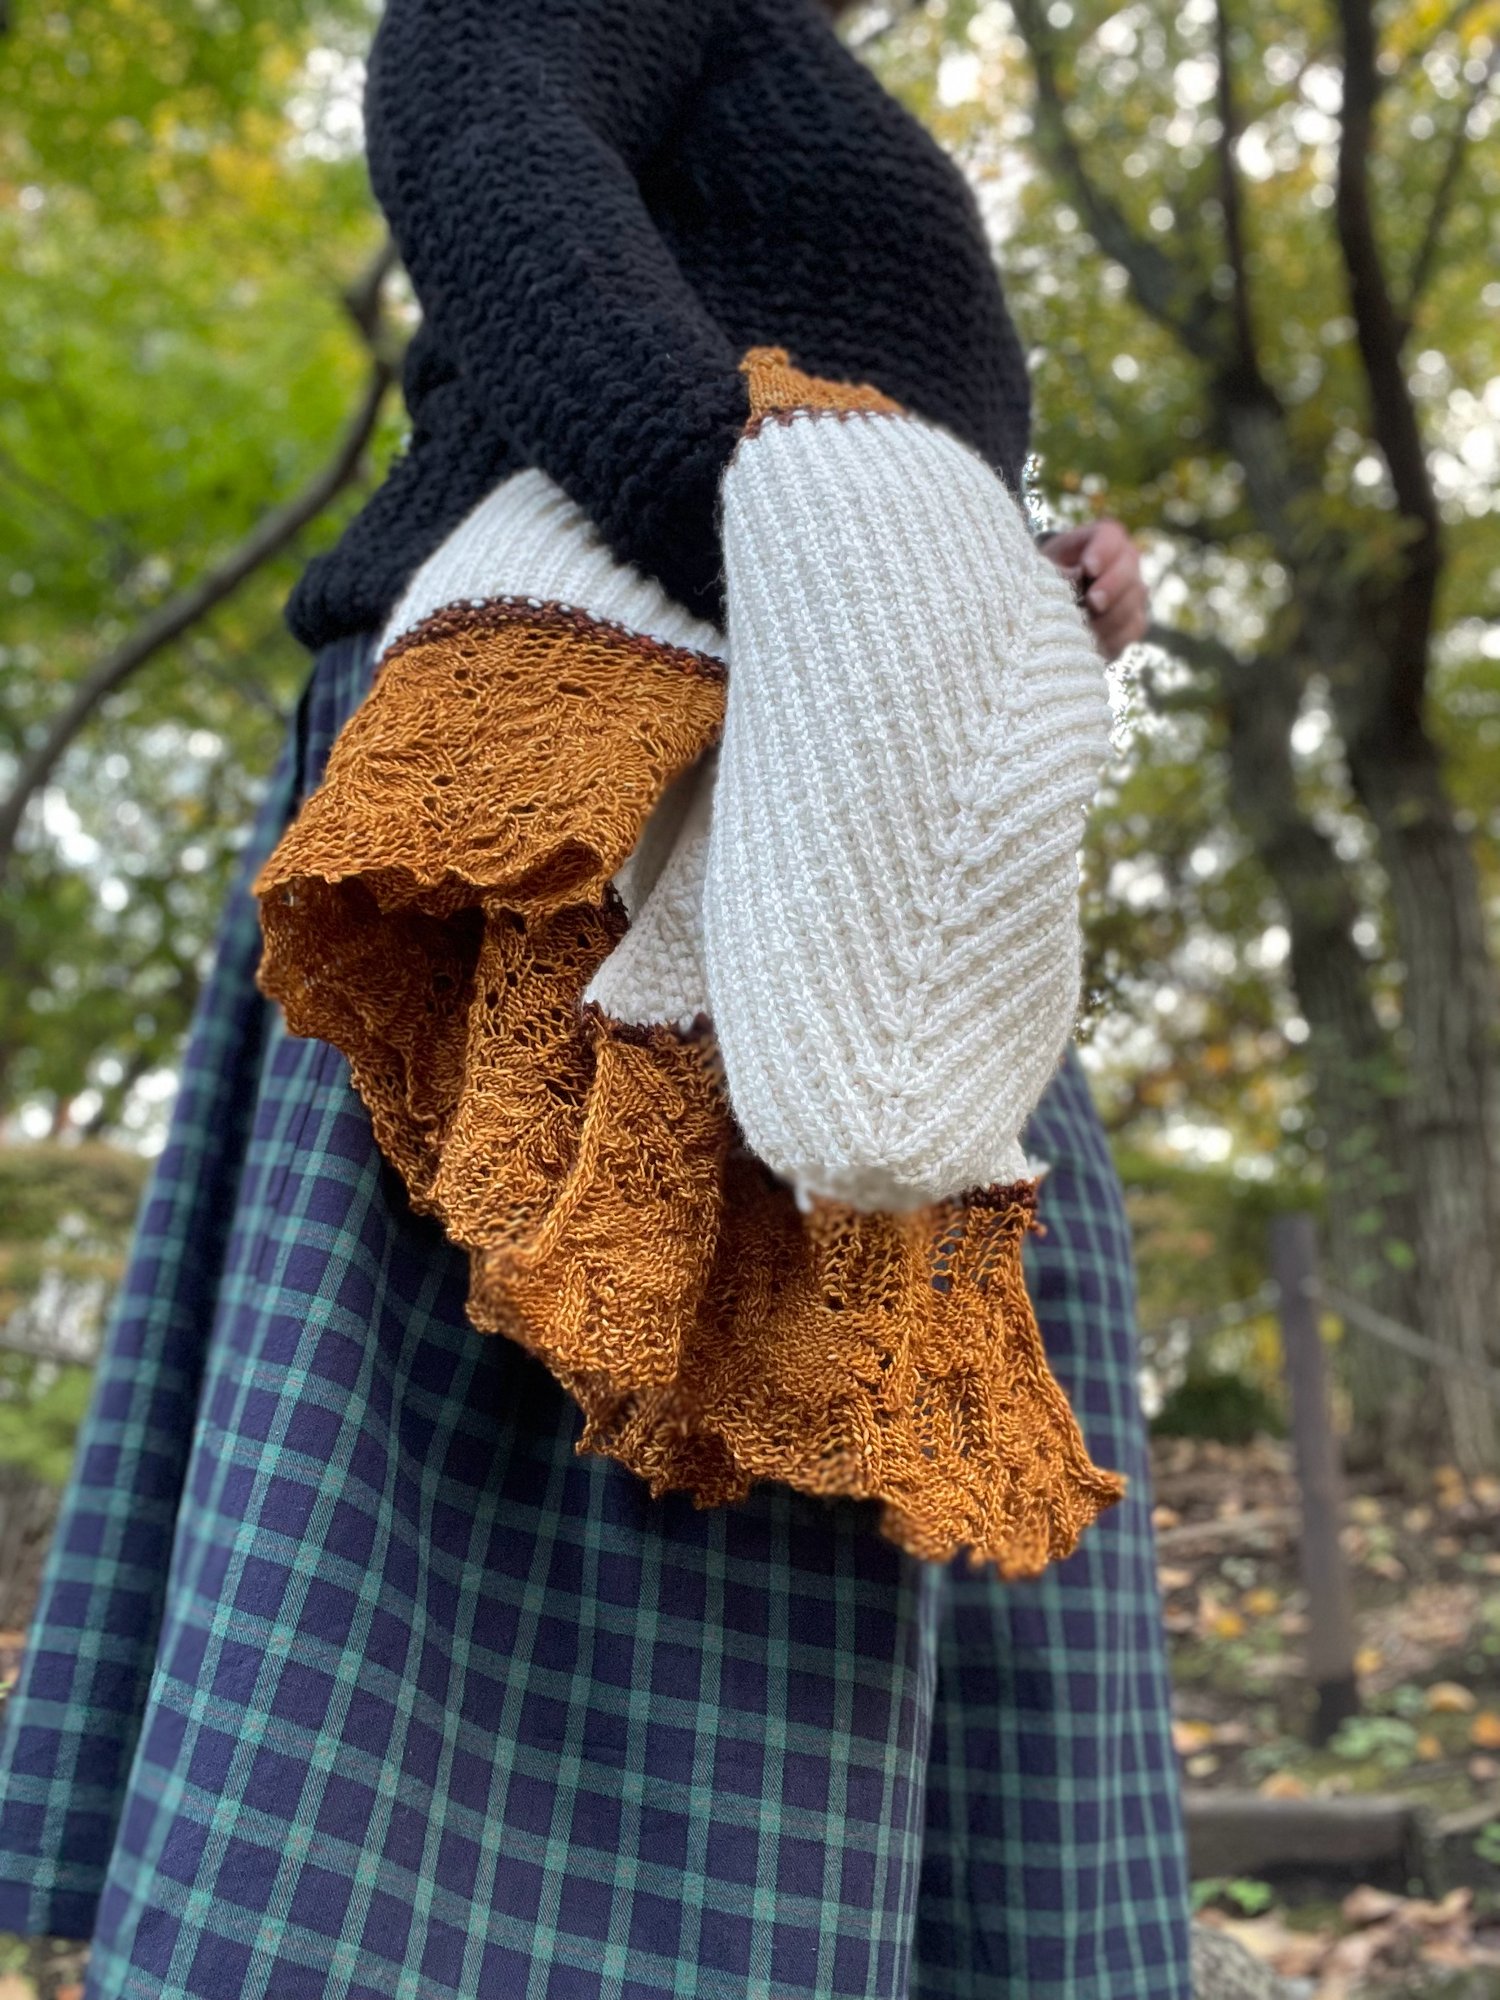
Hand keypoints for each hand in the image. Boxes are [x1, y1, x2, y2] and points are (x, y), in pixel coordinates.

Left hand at [1038, 519, 1147, 661]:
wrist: (1049, 606)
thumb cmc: (1044, 578)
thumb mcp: (1041, 570)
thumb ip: (1055, 570)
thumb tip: (1075, 578)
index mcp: (1100, 540)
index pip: (1110, 535)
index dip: (1103, 550)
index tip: (1089, 567)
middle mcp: (1124, 562)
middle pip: (1129, 568)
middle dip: (1112, 586)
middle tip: (1093, 602)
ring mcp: (1133, 593)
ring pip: (1133, 601)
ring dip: (1110, 617)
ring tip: (1086, 627)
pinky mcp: (1133, 623)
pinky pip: (1132, 630)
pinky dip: (1113, 638)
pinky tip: (1092, 643)